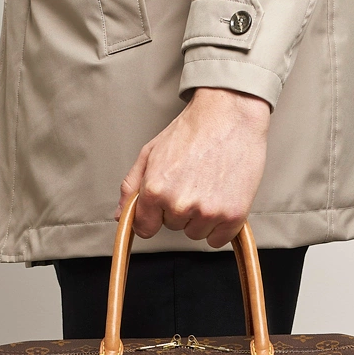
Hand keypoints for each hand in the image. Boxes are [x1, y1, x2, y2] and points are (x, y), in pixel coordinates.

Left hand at [113, 87, 270, 248]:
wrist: (231, 114)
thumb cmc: (193, 130)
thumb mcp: (151, 153)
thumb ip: (131, 187)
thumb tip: (121, 215)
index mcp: (155, 190)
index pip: (144, 228)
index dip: (153, 217)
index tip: (163, 206)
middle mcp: (180, 204)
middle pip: (173, 227)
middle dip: (180, 209)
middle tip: (192, 180)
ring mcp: (208, 212)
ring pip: (195, 233)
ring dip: (200, 217)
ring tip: (209, 185)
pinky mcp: (233, 216)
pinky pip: (218, 240)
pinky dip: (221, 225)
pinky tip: (222, 198)